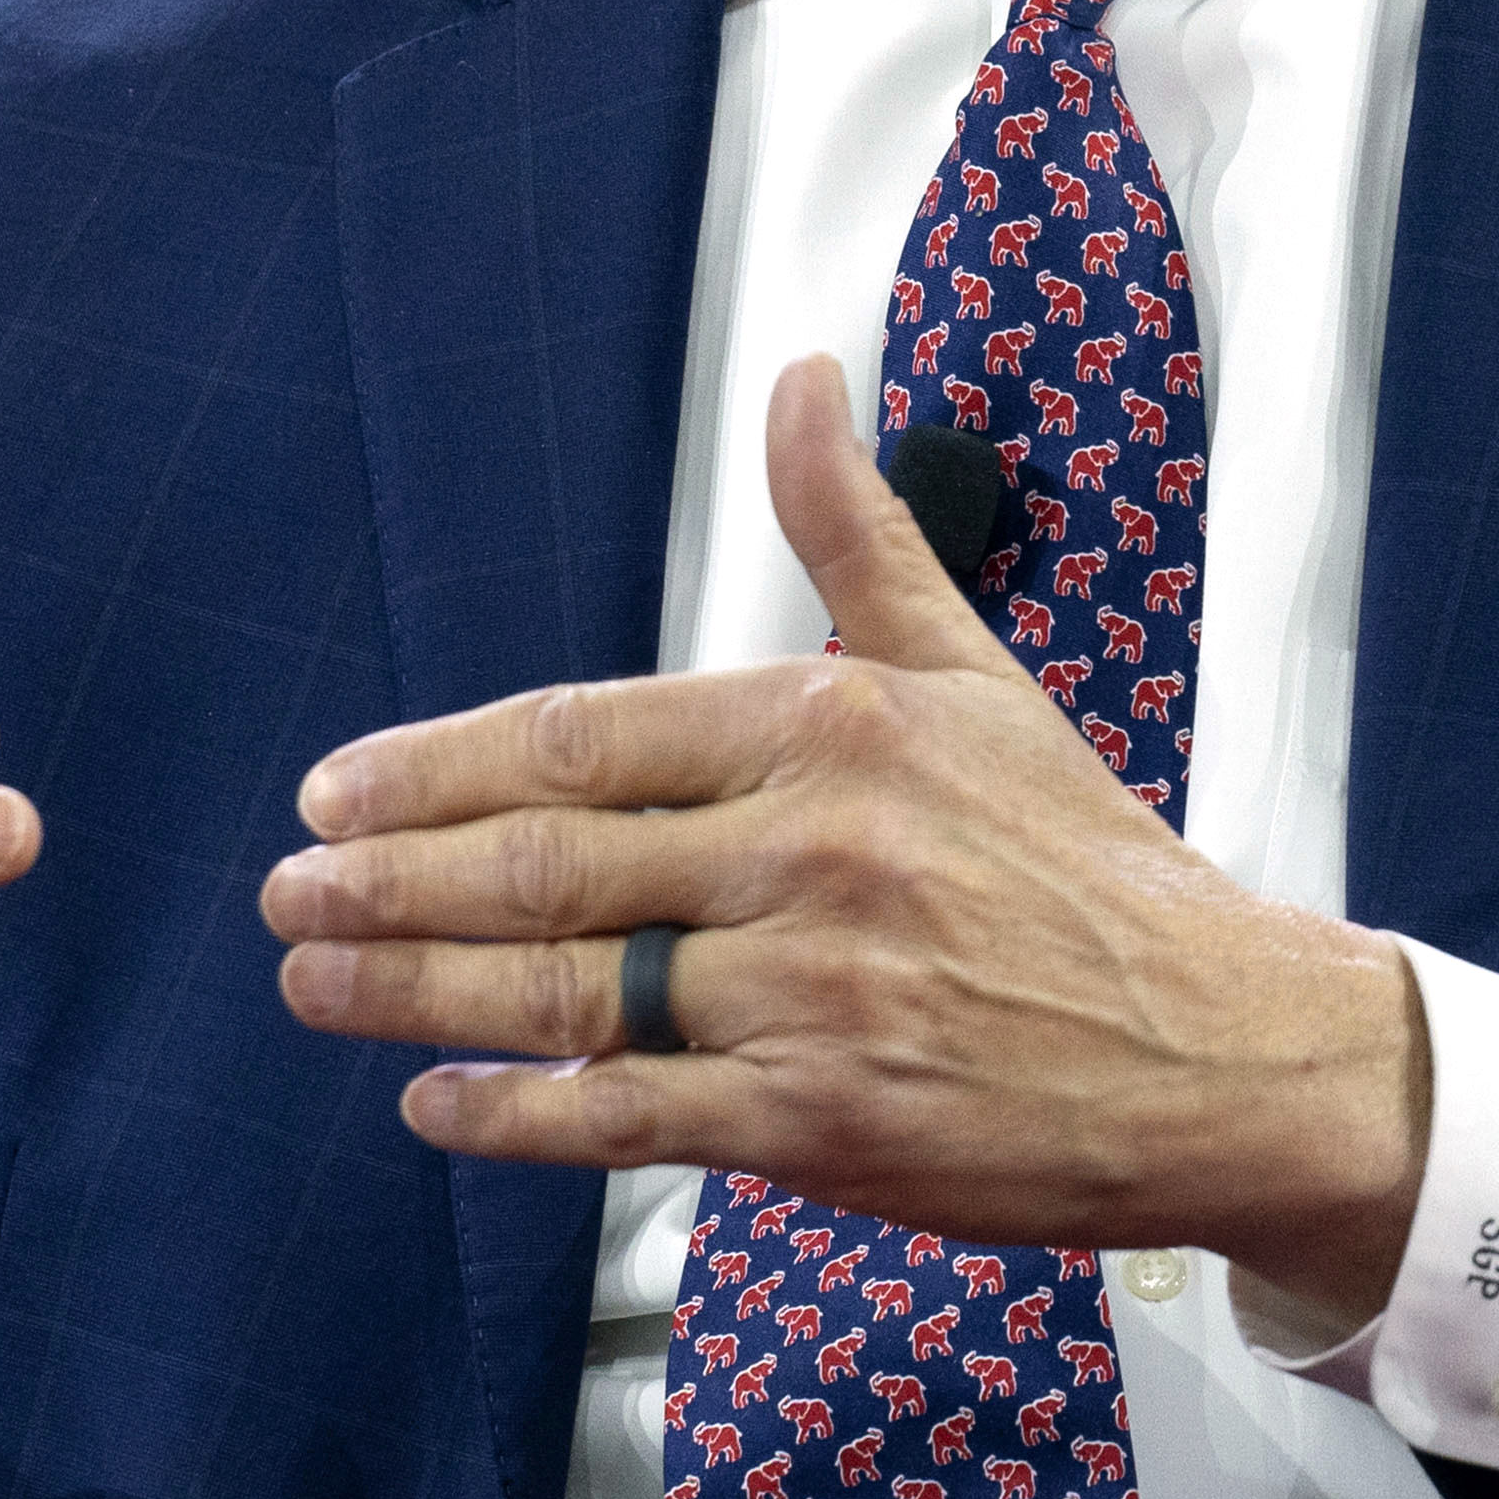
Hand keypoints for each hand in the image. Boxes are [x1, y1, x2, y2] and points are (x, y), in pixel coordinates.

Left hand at [261, 354, 1431, 1313]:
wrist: (1212, 1044)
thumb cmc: (1078, 862)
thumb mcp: (973, 667)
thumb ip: (855, 531)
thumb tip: (808, 379)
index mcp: (830, 727)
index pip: (580, 739)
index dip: (436, 769)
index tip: (337, 788)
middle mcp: (809, 852)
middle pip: (543, 866)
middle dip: (387, 881)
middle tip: (286, 888)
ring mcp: (807, 992)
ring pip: (560, 990)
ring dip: (410, 988)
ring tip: (313, 978)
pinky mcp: (817, 1119)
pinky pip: (623, 1116)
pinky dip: (512, 1113)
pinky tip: (433, 1102)